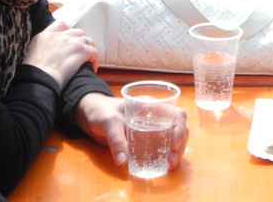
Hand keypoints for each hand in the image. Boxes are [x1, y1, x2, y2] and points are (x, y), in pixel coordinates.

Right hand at [23, 19, 99, 87]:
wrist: (39, 83)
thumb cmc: (34, 77)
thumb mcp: (31, 56)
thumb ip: (42, 49)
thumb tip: (49, 54)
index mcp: (44, 36)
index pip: (60, 24)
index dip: (68, 31)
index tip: (71, 40)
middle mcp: (58, 36)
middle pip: (77, 32)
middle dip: (81, 41)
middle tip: (81, 53)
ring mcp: (70, 42)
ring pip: (87, 41)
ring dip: (89, 50)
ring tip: (88, 61)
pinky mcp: (80, 51)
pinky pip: (93, 52)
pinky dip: (94, 60)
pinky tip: (92, 68)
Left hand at [74, 93, 188, 170]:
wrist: (92, 115)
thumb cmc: (102, 112)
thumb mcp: (108, 122)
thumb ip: (116, 140)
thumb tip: (123, 162)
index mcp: (152, 107)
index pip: (176, 114)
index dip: (179, 129)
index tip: (173, 145)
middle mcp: (157, 116)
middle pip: (179, 127)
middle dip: (180, 144)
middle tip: (171, 161)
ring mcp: (153, 127)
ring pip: (174, 137)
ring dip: (176, 151)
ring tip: (170, 165)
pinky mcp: (147, 139)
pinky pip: (163, 146)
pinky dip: (167, 155)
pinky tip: (165, 165)